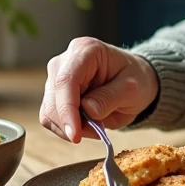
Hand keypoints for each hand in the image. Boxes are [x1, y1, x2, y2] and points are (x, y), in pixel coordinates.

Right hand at [39, 37, 159, 142]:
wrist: (133, 82)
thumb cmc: (135, 79)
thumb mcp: (132, 88)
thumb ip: (110, 98)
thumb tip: (88, 109)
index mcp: (86, 50)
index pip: (66, 80)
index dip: (67, 109)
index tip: (75, 134)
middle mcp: (65, 61)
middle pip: (54, 98)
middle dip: (72, 122)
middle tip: (97, 131)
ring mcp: (56, 77)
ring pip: (49, 111)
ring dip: (70, 127)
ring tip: (96, 126)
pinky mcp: (54, 94)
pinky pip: (51, 118)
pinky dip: (67, 128)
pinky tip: (87, 125)